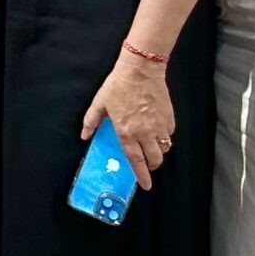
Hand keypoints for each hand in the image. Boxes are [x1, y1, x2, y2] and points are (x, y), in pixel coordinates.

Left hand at [81, 53, 175, 189]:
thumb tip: (85, 136)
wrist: (141, 70)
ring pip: (164, 148)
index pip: (136, 160)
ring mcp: (159, 126)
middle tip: (148, 166)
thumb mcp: (99, 103)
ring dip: (158, 152)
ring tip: (151, 148)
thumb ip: (91, 122)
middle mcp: (145, 132)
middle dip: (152, 166)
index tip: (146, 186)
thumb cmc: (118, 86)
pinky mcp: (169, 118)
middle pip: (155, 159)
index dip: (142, 175)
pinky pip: (169, 135)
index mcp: (126, 131)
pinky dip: (165, 138)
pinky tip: (158, 132)